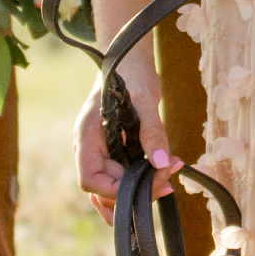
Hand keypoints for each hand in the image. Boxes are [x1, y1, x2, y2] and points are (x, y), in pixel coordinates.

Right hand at [73, 50, 182, 223]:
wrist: (130, 62)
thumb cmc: (131, 74)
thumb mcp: (145, 99)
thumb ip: (152, 131)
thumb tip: (160, 162)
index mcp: (86, 137)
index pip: (89, 179)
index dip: (113, 191)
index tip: (143, 184)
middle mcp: (90, 149)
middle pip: (102, 190)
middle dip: (133, 193)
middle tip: (165, 182)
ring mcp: (102, 153)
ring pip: (112, 189)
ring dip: (139, 191)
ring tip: (168, 182)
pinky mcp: (116, 152)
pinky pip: (125, 176)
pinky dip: (144, 180)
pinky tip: (166, 170)